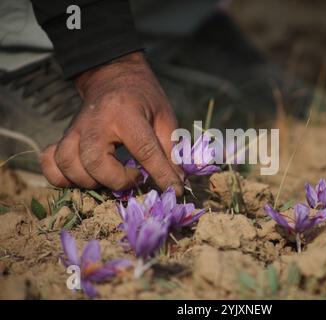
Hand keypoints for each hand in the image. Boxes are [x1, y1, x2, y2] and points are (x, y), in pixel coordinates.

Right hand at [40, 52, 184, 195]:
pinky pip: (51, 162)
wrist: (113, 75)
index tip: (174, 190)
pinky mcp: (64, 136)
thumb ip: (171, 150)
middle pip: (94, 161)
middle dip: (116, 180)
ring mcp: (75, 129)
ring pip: (69, 164)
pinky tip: (82, 177)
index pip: (143, 149)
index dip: (160, 174)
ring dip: (90, 181)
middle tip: (134, 178)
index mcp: (126, 113)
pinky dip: (62, 176)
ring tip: (111, 177)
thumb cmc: (143, 98)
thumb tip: (177, 183)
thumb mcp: (164, 117)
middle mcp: (95, 121)